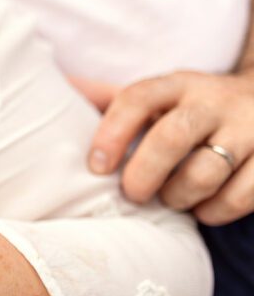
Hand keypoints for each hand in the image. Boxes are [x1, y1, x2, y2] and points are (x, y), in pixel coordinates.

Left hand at [76, 71, 253, 224]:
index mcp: (178, 84)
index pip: (138, 98)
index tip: (95, 166)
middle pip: (172, 137)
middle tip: (132, 193)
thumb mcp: (158, 95)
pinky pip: (241, 195)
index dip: (111, 134)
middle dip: (144, 173)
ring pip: (207, 171)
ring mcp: (251, 128)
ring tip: (170, 199)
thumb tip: (60, 85)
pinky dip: (214, 211)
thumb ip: (109, 97)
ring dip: (178, 196)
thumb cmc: (191, 108)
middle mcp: (215, 101)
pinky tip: (202, 208)